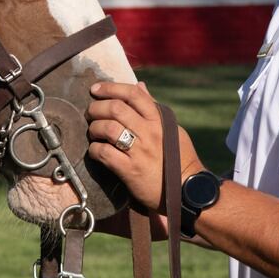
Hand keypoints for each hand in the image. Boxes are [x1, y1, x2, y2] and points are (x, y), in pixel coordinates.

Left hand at [85, 81, 204, 213]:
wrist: (187, 191)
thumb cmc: (180, 158)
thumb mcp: (171, 129)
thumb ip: (154, 108)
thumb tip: (140, 86)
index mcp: (159, 120)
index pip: (133, 94)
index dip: (111, 88)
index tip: (96, 89)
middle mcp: (150, 132)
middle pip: (116, 108)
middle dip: (97, 107)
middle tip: (90, 112)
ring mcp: (139, 151)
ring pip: (108, 128)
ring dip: (94, 128)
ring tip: (93, 132)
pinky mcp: (130, 170)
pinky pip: (104, 153)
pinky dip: (94, 149)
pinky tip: (95, 151)